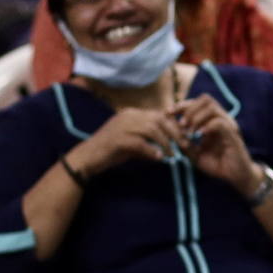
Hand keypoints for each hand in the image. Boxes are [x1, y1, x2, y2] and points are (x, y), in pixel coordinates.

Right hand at [70, 107, 188, 175]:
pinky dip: (152, 151)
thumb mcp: (133, 143)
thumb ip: (150, 142)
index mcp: (132, 114)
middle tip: (185, 147)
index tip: (186, 138)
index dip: (175, 126)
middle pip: (159, 120)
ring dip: (166, 143)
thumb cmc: (110, 152)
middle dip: (175, 134)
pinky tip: (159, 158)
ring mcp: (122, 126)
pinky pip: (141, 143)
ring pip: (152, 130)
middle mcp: (128, 116)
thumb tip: (170, 149)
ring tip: (173, 155)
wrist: (87, 158)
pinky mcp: (118, 139)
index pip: (160, 116)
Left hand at [173, 95, 257, 195]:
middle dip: (189, 109)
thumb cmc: (218, 165)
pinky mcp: (233, 134)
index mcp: (212, 121)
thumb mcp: (196, 154)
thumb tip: (172, 131)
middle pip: (205, 99)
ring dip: (196, 117)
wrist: (236, 177)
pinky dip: (207, 126)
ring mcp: (228, 125)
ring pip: (212, 108)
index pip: (197, 103)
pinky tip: (199, 135)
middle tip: (181, 124)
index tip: (168, 113)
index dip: (181, 105)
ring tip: (190, 131)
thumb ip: (185, 143)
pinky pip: (220, 123)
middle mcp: (222, 119)